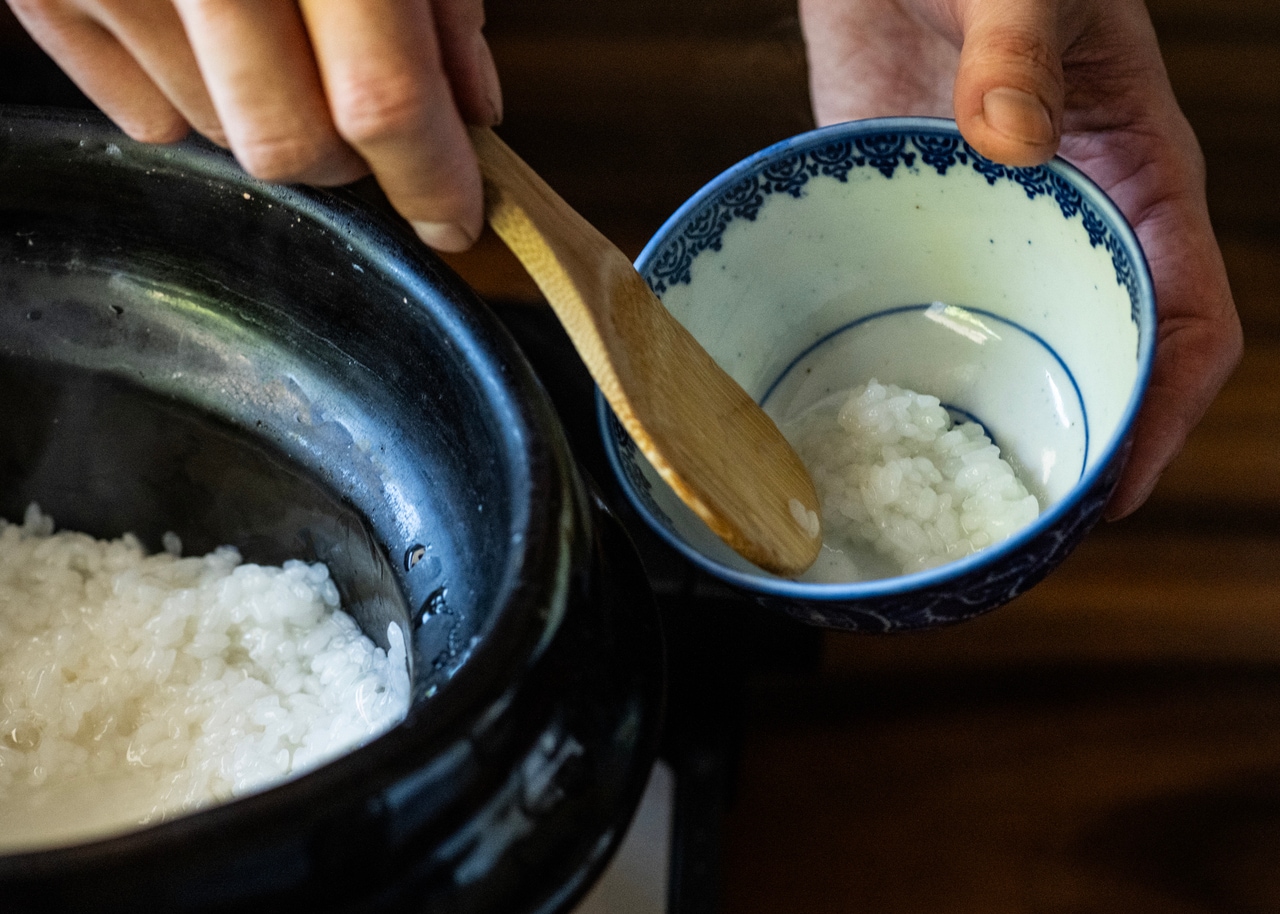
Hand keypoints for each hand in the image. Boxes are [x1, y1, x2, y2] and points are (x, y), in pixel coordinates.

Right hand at [7, 0, 499, 251]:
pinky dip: (196, 92)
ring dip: (273, 116)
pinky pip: (141, 110)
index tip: (455, 218)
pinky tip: (212, 29)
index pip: (380, 101)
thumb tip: (469, 116)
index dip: (431, 180)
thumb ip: (440, 3)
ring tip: (280, 28)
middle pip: (288, 145)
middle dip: (350, 158)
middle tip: (373, 119)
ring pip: (216, 135)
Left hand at [798, 0, 1241, 518]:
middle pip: (1096, 360)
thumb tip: (1010, 144)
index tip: (1118, 490)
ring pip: (1008, 351)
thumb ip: (1024, 51)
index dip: (1167, 414)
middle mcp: (1066, 223)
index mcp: (1135, 177)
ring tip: (954, 503)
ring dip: (993, 424)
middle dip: (1078, 446)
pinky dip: (910, 368)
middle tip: (1025, 531)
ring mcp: (984, 233)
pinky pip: (917, 311)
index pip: (1185, 321)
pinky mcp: (908, 222)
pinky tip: (877, 419)